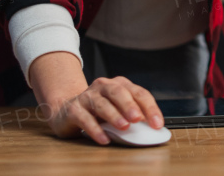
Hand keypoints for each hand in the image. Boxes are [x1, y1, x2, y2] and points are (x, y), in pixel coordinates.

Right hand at [42, 76, 163, 143]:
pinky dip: (95, 129)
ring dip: (114, 115)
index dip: (150, 108)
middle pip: (118, 92)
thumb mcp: (117, 110)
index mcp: (119, 85)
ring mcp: (87, 96)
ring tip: (123, 127)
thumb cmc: (97, 111)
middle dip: (130, 105)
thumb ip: (132, 115)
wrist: (66, 110)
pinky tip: (104, 139)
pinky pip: (85, 118)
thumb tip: (150, 128)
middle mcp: (103, 86)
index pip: (138, 93)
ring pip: (102, 104)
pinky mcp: (73, 109)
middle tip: (138, 119)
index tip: (157, 124)